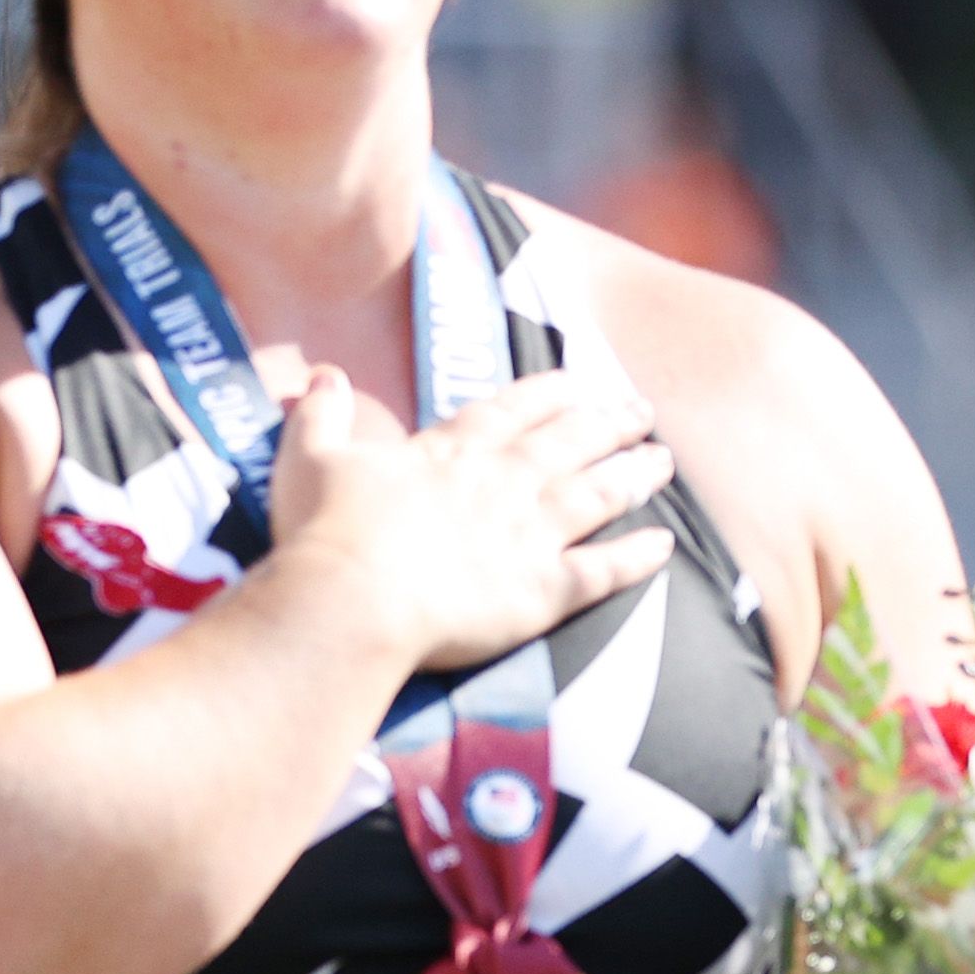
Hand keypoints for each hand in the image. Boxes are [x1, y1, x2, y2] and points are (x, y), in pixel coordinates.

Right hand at [267, 364, 679, 674]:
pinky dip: (637, 557)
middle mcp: (502, 481)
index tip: (576, 381)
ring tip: (663, 462)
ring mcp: (529, 533)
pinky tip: (665, 545)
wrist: (352, 599)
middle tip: (642, 411)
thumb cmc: (325, 531)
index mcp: (451, 449)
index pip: (511, 409)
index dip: (548, 393)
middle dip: (607, 423)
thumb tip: (319, 375)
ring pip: (597, 494)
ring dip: (633, 476)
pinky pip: (603, 569)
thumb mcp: (308, 458)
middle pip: (568, 443)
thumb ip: (320, 414)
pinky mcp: (543, 590)